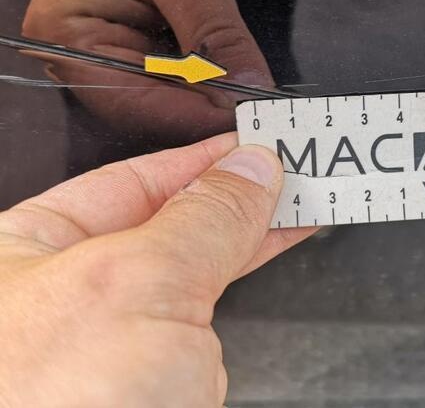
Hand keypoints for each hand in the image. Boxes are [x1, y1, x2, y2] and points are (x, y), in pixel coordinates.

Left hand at [0, 133, 316, 406]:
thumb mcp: (138, 286)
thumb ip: (202, 218)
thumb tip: (248, 170)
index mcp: (26, 254)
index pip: (131, 179)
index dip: (200, 157)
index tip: (255, 144)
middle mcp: (68, 293)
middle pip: (168, 218)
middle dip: (235, 191)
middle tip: (293, 169)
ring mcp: (115, 336)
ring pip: (196, 261)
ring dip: (251, 229)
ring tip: (299, 200)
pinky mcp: (156, 377)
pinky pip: (211, 303)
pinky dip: (249, 271)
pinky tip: (273, 249)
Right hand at [23, 0, 273, 139]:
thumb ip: (218, 34)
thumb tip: (250, 91)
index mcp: (67, 36)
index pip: (130, 101)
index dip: (192, 117)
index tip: (246, 120)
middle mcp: (79, 61)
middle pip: (147, 112)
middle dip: (206, 114)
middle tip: (261, 116)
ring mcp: (108, 64)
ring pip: (166, 107)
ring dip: (212, 106)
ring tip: (256, 104)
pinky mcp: (137, 62)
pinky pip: (175, 90)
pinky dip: (209, 91)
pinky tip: (240, 88)